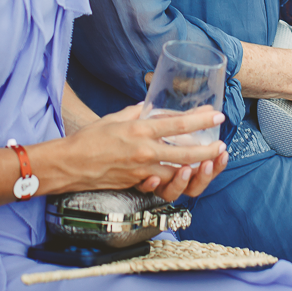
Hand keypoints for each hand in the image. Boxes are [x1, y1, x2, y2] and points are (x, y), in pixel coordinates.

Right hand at [57, 104, 228, 200]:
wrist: (70, 164)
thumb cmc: (90, 138)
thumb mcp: (116, 117)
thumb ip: (137, 112)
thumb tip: (152, 107)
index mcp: (140, 130)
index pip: (178, 123)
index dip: (200, 119)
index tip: (216, 115)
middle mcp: (144, 151)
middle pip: (185, 152)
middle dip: (207, 149)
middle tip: (221, 144)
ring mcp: (142, 170)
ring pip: (177, 172)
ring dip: (195, 167)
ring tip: (208, 161)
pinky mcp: (137, 183)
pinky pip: (162, 183)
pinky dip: (174, 178)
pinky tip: (184, 173)